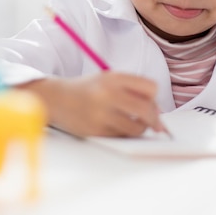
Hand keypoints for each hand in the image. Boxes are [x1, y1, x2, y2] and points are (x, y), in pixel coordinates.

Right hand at [22, 72, 164, 137]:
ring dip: (140, 128)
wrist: (56, 98)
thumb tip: (159, 117)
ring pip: (137, 128)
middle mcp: (107, 94)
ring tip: (131, 123)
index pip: (151, 88)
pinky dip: (124, 134)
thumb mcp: (109, 79)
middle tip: (155, 123)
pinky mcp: (95, 131)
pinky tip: (115, 127)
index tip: (148, 101)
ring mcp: (101, 114)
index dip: (153, 96)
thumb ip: (133, 91)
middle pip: (147, 110)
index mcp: (113, 77)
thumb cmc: (87, 89)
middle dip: (155, 119)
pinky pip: (122, 137)